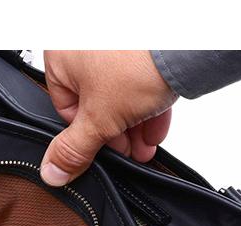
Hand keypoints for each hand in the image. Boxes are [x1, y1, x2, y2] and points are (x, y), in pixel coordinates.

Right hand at [40, 50, 177, 185]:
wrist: (187, 40)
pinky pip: (138, 79)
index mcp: (60, 55)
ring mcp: (115, 43)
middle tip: (128, 152)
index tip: (101, 149)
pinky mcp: (142, 46)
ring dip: (133, 124)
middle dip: (115, 134)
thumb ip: (74, 149)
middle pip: (95, 104)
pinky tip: (156, 126)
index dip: (86, 134)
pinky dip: (147, 103)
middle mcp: (84, 43)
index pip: (65, 109)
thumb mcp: (99, 119)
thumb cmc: (138, 60)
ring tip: (144, 145)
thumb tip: (53, 171)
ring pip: (119, 94)